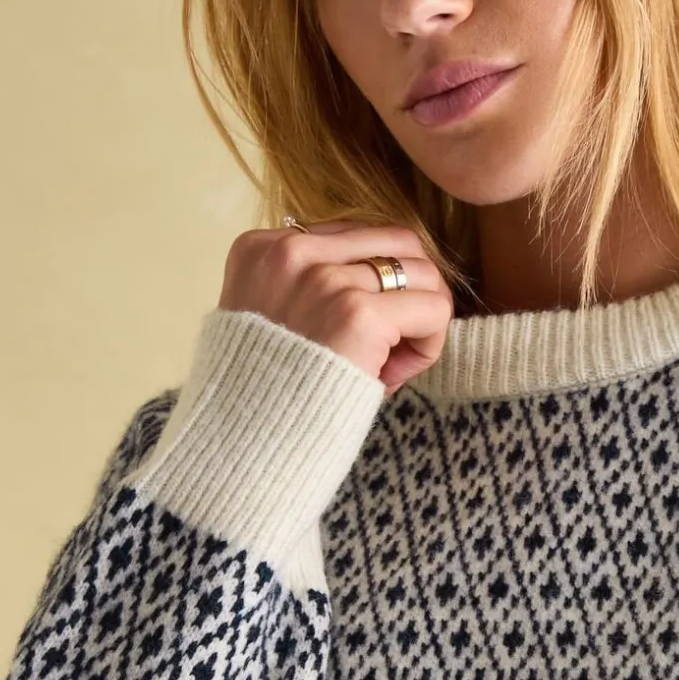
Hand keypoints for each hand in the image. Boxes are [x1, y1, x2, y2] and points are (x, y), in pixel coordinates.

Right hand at [219, 217, 453, 392]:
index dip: (372, 283)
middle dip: (411, 289)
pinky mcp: (356, 312)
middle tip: (397, 338)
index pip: (357, 236)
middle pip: (399, 241)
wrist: (244, 443)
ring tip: (393, 359)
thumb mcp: (269, 319)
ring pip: (422, 273)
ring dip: (423, 317)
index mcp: (264, 248)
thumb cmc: (265, 394)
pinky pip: (433, 308)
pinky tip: (398, 372)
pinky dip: (430, 343)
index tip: (358, 329)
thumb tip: (389, 277)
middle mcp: (290, 252)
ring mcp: (324, 278)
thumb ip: (309, 288)